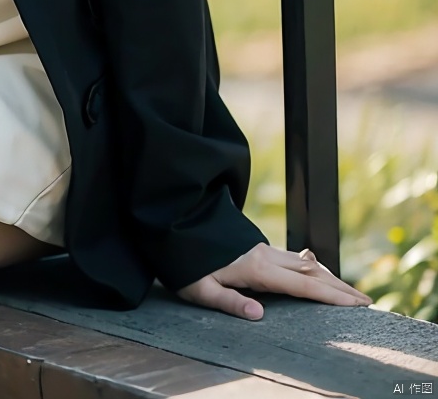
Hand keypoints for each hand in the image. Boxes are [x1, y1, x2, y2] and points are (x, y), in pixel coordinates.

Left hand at [177, 243, 373, 320]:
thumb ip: (228, 301)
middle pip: (311, 271)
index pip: (302, 284)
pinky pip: (292, 259)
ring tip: (347, 291)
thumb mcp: (199, 288)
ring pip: (303, 262)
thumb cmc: (183, 261)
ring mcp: (261, 249)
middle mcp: (264, 255)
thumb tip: (258, 315)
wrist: (173, 222)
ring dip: (327, 276)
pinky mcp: (256, 247)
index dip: (331, 296)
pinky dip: (311, 269)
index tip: (357, 305)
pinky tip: (314, 273)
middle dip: (339, 287)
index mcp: (255, 268)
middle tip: (365, 301)